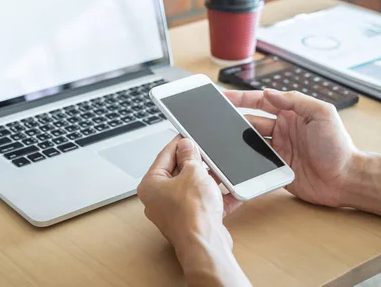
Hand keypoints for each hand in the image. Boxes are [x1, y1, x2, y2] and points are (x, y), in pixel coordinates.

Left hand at [137, 136, 240, 252]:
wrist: (206, 244)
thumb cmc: (192, 214)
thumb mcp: (193, 172)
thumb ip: (189, 156)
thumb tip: (186, 146)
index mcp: (150, 186)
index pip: (163, 156)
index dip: (178, 144)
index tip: (187, 136)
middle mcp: (158, 200)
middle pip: (177, 172)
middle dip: (194, 162)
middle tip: (205, 152)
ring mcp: (174, 213)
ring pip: (191, 188)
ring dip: (207, 179)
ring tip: (220, 168)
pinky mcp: (191, 222)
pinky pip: (203, 203)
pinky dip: (215, 196)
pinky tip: (230, 189)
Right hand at [224, 89, 357, 207]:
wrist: (346, 180)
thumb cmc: (339, 146)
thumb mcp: (322, 114)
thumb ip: (296, 100)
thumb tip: (269, 92)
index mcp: (291, 114)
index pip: (260, 102)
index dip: (241, 99)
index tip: (223, 97)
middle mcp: (282, 130)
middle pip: (250, 121)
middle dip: (233, 119)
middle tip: (215, 120)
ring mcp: (278, 149)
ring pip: (250, 142)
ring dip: (238, 140)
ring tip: (222, 139)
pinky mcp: (276, 168)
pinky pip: (256, 162)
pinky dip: (245, 159)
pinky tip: (235, 158)